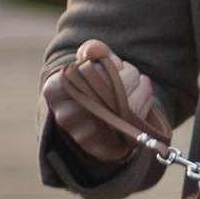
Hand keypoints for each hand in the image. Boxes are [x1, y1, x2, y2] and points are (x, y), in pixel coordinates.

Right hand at [42, 40, 161, 165]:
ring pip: (128, 104)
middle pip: (112, 86)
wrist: (92, 121)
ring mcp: (84, 136)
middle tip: (130, 72)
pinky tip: (143, 96)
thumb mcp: (88, 63)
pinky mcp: (105, 148)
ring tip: (139, 82)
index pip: (93, 69)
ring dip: (141, 87)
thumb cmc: (90, 85)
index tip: (114, 64)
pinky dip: (145, 104)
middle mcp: (66, 116)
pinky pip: (134, 122)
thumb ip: (92, 50)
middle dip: (129, 74)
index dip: (111, 64)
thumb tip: (93, 51)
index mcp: (54, 91)